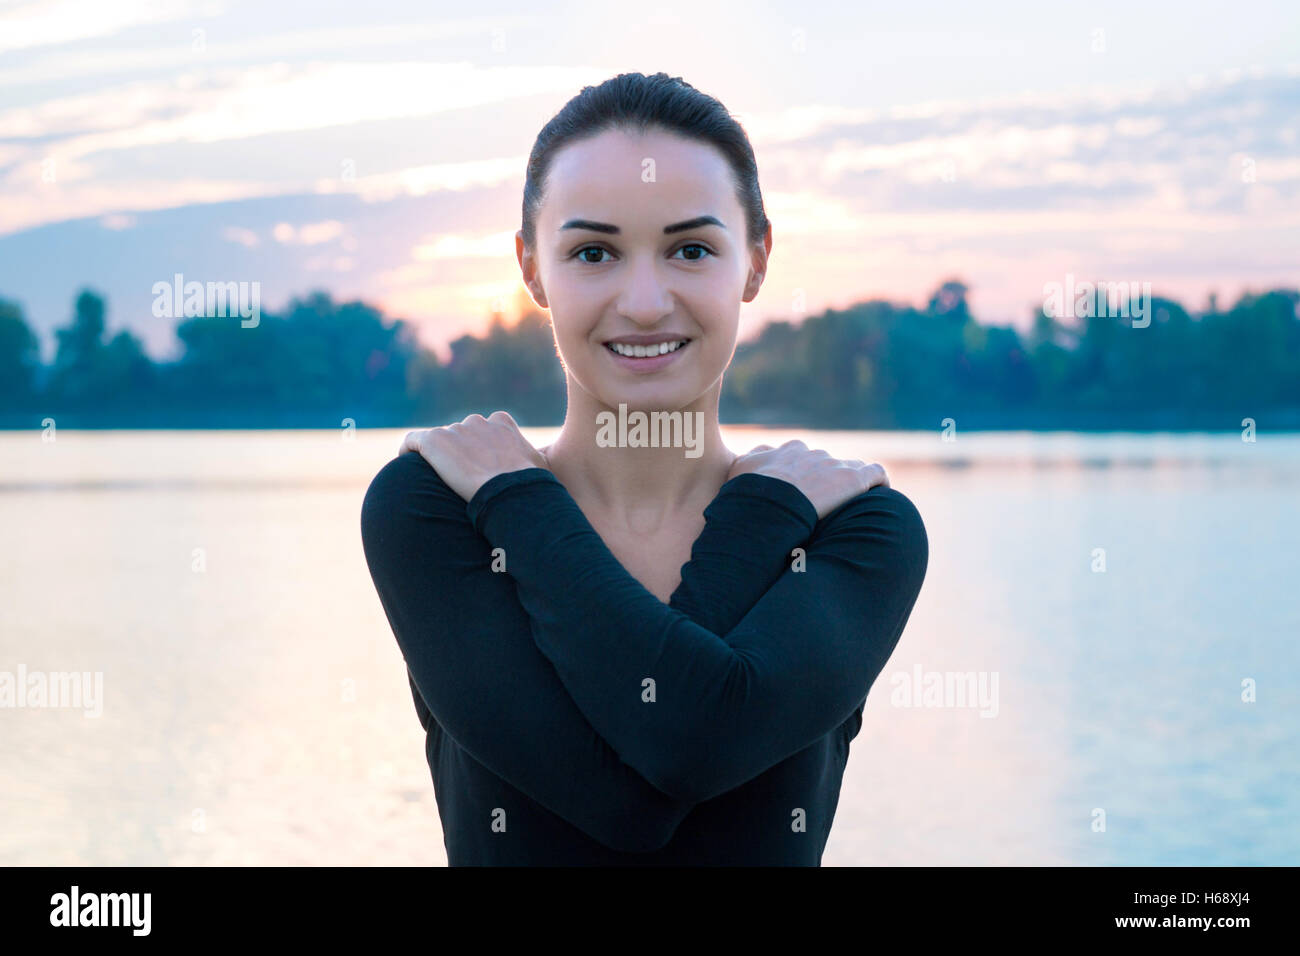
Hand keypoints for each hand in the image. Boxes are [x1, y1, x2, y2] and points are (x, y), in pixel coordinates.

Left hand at [399, 411, 549, 501]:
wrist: (509, 490)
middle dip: (458, 453)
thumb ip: (531, 458)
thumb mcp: (539, 466)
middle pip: (460, 435)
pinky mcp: (435, 440)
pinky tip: (406, 467)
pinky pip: (413, 442)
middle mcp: (478, 421)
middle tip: (455, 480)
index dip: (478, 448)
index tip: (477, 467)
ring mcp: (455, 430)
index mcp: (502, 423)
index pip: (484, 428)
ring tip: (433, 483)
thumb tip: (536, 466)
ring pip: (439, 442)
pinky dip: (408, 451)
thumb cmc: (529, 484)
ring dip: (437, 458)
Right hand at [727, 439, 889, 520]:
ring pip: (850, 467)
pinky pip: (875, 473)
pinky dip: (879, 483)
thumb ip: (748, 462)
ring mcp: (834, 464)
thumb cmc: (751, 494)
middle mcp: (812, 454)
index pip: (799, 456)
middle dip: (826, 480)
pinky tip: (879, 496)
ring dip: (851, 483)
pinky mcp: (854, 477)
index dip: (802, 474)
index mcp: (787, 452)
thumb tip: (751, 460)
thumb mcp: (739, 472)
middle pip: (825, 463)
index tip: (801, 492)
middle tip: (824, 506)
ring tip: (852, 506)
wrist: (771, 502)